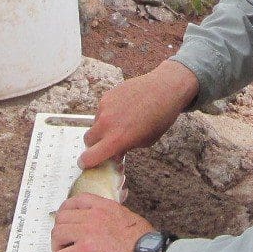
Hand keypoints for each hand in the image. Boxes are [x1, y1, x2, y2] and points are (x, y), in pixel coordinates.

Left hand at [51, 193, 154, 251]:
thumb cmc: (146, 241)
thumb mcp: (129, 217)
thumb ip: (113, 215)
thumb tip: (107, 222)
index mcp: (104, 207)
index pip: (76, 200)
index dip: (66, 210)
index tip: (66, 221)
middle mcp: (93, 216)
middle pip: (62, 218)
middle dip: (60, 231)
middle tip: (65, 243)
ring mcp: (88, 233)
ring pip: (57, 234)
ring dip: (58, 246)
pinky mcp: (86, 251)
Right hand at [79, 60, 199, 168]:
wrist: (164, 89)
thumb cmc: (160, 118)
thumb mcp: (146, 141)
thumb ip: (126, 148)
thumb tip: (114, 153)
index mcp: (116, 140)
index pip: (89, 157)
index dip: (87, 162)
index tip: (89, 162)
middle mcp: (106, 124)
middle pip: (88, 140)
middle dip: (95, 144)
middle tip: (107, 142)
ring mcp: (104, 108)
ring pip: (95, 123)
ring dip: (103, 127)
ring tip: (122, 121)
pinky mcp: (107, 96)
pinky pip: (101, 109)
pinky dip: (108, 113)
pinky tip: (124, 109)